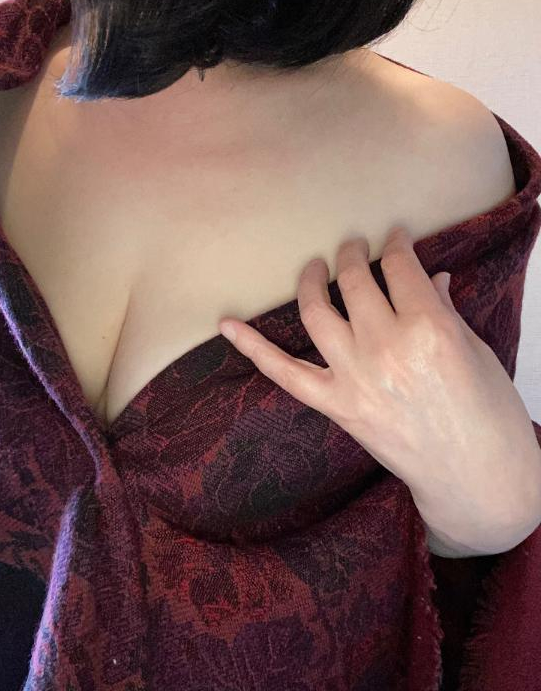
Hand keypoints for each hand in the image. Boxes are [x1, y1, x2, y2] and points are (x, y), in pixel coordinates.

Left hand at [218, 225, 540, 550]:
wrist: (474, 476)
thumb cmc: (488, 413)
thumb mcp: (475, 350)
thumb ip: (442, 308)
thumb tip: (428, 275)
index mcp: (429, 328)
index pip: (399, 267)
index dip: (395, 245)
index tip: (393, 238)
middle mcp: (386, 348)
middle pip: (356, 282)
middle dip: (354, 254)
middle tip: (355, 245)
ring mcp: (355, 378)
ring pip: (316, 312)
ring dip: (312, 281)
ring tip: (316, 267)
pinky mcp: (336, 405)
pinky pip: (284, 372)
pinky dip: (253, 347)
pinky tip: (226, 324)